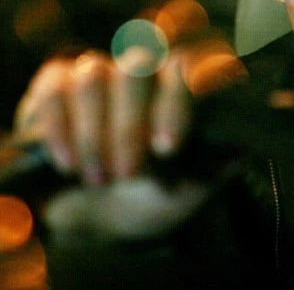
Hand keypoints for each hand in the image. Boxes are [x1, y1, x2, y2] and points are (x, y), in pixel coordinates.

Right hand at [12, 14, 246, 238]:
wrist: (93, 223)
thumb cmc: (148, 200)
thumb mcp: (188, 191)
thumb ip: (215, 163)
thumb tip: (240, 141)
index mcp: (177, 88)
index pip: (186, 70)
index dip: (175, 103)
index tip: (165, 150)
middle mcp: (138, 72)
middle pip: (135, 69)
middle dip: (128, 125)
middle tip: (125, 174)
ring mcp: (95, 73)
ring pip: (92, 77)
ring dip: (92, 134)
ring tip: (95, 179)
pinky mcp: (54, 85)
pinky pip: (54, 90)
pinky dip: (58, 129)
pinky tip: (66, 164)